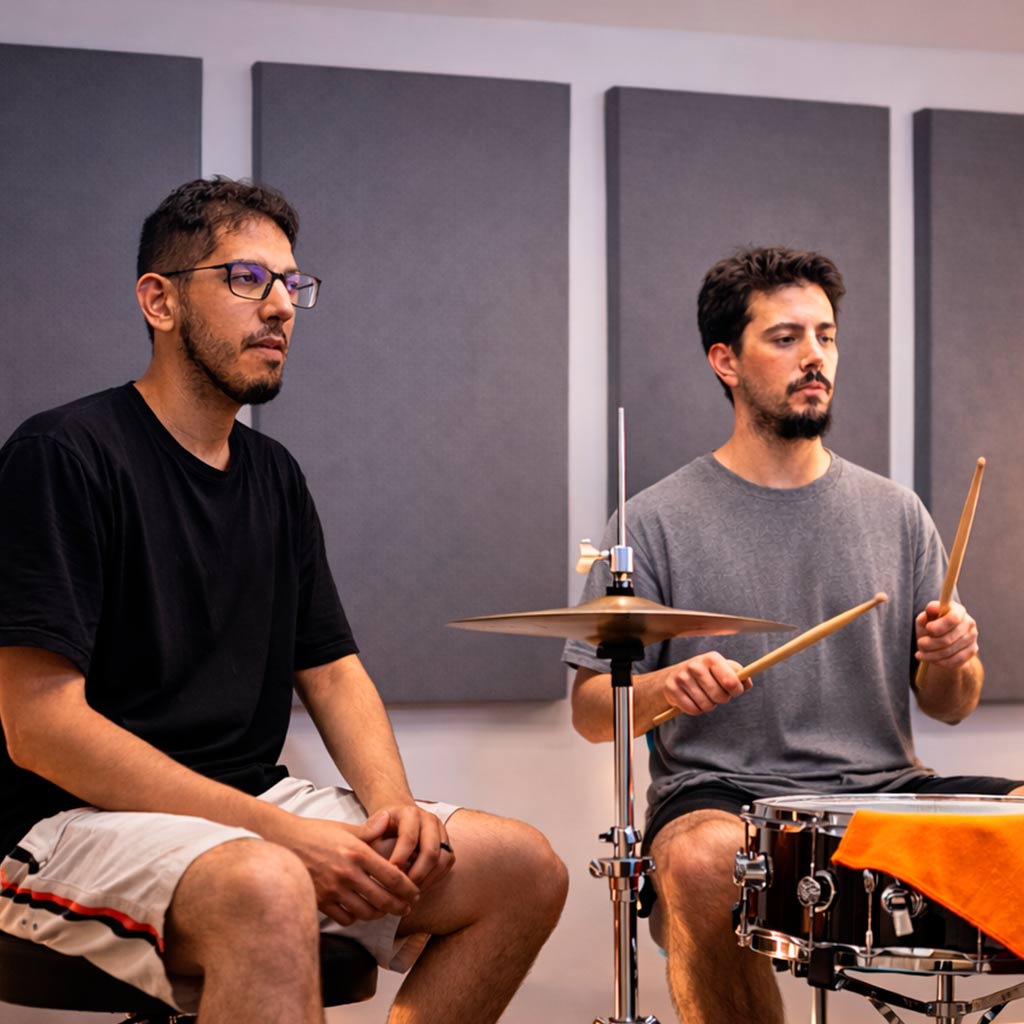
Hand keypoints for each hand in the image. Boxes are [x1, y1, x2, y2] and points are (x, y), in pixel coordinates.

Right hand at [286, 811, 420, 926]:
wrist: (284, 841)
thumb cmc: (316, 833)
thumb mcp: (346, 828)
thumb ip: (370, 830)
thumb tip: (389, 819)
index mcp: (358, 853)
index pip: (392, 876)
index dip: (408, 889)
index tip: (415, 893)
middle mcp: (347, 873)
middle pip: (383, 899)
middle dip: (399, 906)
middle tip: (406, 907)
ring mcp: (333, 890)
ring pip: (366, 912)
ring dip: (379, 914)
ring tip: (385, 910)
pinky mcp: (320, 901)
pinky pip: (345, 918)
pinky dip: (356, 917)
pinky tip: (360, 911)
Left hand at [371, 801, 454, 892]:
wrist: (396, 820)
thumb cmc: (381, 828)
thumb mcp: (371, 829)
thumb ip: (368, 834)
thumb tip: (374, 839)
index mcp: (409, 813)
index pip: (409, 838)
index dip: (400, 859)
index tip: (389, 876)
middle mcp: (429, 820)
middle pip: (430, 851)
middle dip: (416, 875)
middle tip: (402, 890)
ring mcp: (440, 831)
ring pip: (443, 859)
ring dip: (427, 879)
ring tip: (410, 891)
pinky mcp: (447, 844)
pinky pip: (447, 863)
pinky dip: (435, 878)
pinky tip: (419, 886)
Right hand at [659, 651, 748, 715]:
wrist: (674, 675)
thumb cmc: (706, 673)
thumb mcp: (722, 668)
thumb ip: (738, 675)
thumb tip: (747, 684)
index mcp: (711, 658)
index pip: (731, 681)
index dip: (736, 690)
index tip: (734, 691)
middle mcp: (695, 666)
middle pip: (719, 697)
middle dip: (722, 699)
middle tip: (716, 694)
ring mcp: (682, 677)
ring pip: (706, 705)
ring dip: (708, 705)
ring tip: (703, 696)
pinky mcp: (672, 689)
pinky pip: (693, 710)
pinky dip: (696, 709)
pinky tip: (693, 700)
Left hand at [915, 600, 978, 669]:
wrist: (941, 642)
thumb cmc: (931, 625)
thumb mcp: (926, 618)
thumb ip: (928, 613)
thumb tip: (933, 607)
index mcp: (958, 611)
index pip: (953, 618)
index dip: (939, 626)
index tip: (928, 628)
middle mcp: (969, 623)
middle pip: (948, 639)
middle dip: (929, 644)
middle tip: (919, 644)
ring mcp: (972, 638)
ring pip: (949, 651)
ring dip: (931, 655)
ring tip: (920, 654)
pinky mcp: (971, 652)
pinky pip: (954, 661)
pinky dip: (939, 662)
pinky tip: (930, 659)